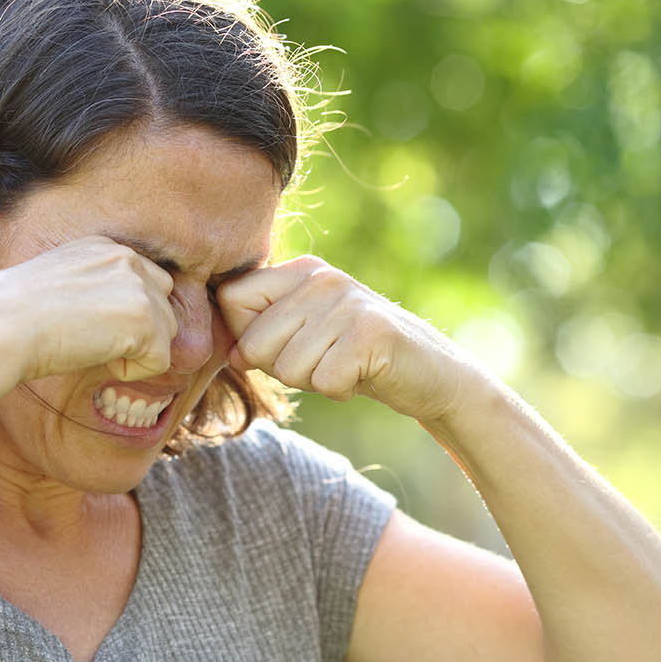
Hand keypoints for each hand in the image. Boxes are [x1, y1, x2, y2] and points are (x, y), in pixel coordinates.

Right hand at [0, 236, 178, 382]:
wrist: (0, 326)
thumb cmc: (14, 316)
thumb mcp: (60, 284)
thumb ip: (98, 289)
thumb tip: (121, 321)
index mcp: (105, 247)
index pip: (147, 282)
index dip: (126, 315)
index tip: (89, 325)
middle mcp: (127, 260)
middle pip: (164, 308)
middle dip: (140, 333)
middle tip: (93, 341)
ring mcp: (139, 288)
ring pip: (166, 335)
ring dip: (135, 352)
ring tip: (92, 348)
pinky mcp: (144, 320)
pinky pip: (161, 361)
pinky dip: (133, 371)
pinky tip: (99, 359)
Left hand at [216, 256, 477, 420]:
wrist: (428, 373)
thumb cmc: (356, 358)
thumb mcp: (305, 337)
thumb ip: (263, 335)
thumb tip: (233, 354)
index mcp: (300, 270)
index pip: (231, 300)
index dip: (249, 338)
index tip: (286, 346)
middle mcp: (322, 277)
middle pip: (255, 342)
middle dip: (285, 369)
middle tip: (326, 361)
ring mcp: (348, 302)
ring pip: (289, 367)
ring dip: (316, 382)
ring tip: (347, 365)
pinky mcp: (371, 333)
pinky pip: (323, 381)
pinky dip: (341, 391)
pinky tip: (363, 375)